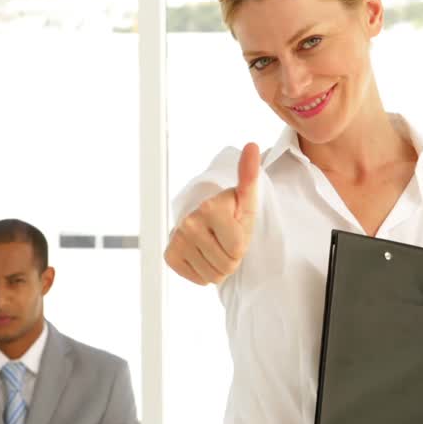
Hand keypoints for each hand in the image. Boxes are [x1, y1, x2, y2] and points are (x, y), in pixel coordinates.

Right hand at [165, 142, 260, 284]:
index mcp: (209, 208)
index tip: (235, 232)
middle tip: (225, 242)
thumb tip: (252, 145)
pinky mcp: (170, 255)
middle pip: (225, 266)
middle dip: (231, 259)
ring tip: (215, 249)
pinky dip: (203, 273)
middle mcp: (188, 223)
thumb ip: (249, 174)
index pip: (236, 250)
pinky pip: (197, 278)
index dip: (242, 246)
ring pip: (212, 276)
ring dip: (218, 267)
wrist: (206, 224)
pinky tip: (202, 256)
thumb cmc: (233, 213)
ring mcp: (177, 239)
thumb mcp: (246, 199)